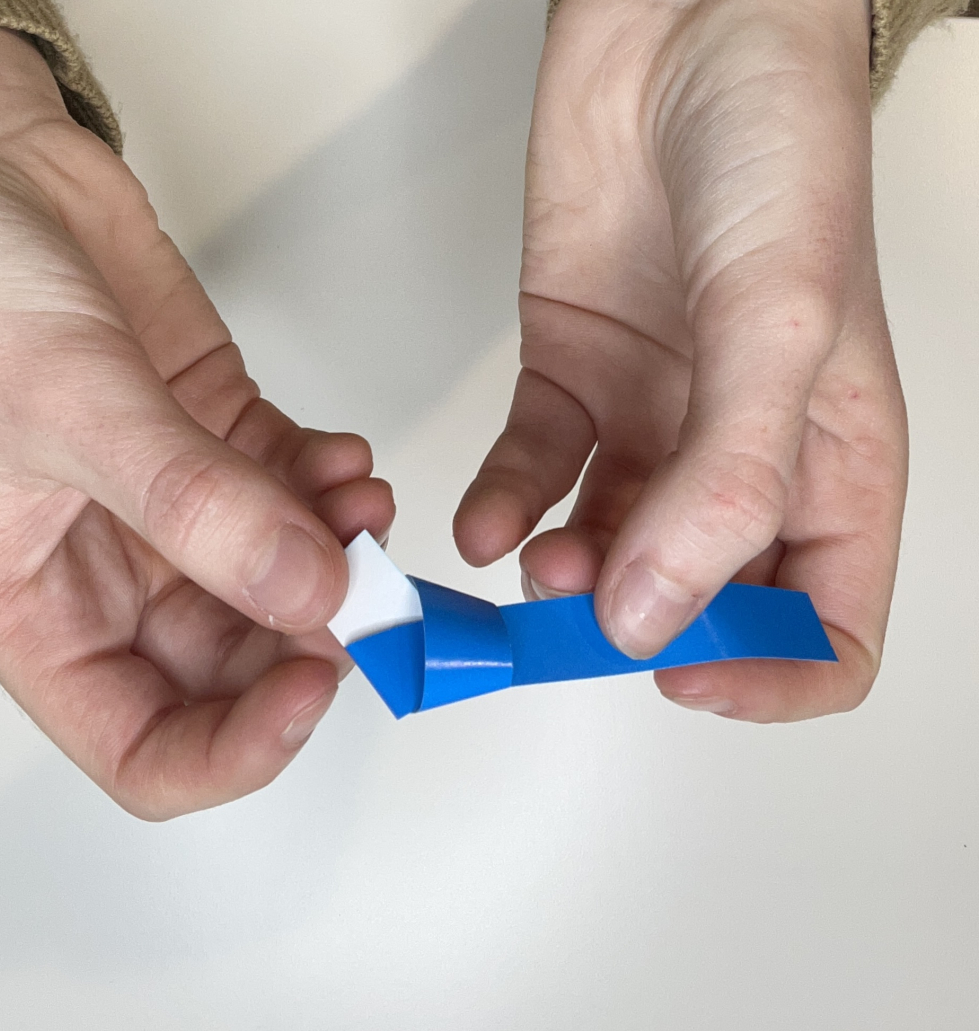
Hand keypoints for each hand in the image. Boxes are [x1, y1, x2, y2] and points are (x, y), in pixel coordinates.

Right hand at [0, 25, 393, 817]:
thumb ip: (196, 508)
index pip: (147, 748)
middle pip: (237, 670)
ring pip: (282, 581)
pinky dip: (336, 490)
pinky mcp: (220, 441)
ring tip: (360, 501)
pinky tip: (343, 458)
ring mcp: (175, 508)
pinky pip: (298, 497)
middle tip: (371, 587)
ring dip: (340, 555)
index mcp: (40, 612)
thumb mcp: (69, 409)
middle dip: (314, 638)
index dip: (240, 747)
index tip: (314, 684)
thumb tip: (310, 595)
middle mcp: (112, 575)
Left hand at [455, 0, 905, 720]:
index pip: (827, 622)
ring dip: (564, 576)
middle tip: (583, 623)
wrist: (679, 28)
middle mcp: (740, 453)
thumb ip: (725, 478)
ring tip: (536, 566)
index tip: (690, 676)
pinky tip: (487, 521)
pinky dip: (506, 507)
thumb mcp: (780, 323)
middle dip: (639, 627)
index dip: (768, 674)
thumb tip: (655, 615)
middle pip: (699, 597)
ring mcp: (651, 421)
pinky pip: (535, 473)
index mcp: (833, 458)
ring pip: (606, 547)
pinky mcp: (573, 380)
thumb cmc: (774, 147)